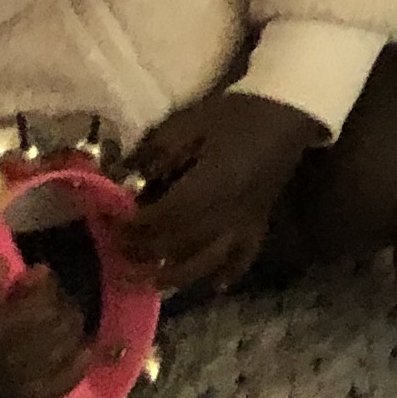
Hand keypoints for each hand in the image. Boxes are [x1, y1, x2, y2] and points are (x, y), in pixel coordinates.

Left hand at [129, 91, 323, 291]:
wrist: (287, 111)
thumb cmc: (236, 115)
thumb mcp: (189, 123)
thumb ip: (157, 153)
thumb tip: (129, 181)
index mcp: (208, 186)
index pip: (162, 217)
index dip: (132, 224)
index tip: (109, 223)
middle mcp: (225, 213)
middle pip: (177, 245)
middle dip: (143, 253)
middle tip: (117, 254)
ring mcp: (245, 222)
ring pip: (206, 262)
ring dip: (174, 276)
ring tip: (149, 282)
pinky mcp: (259, 223)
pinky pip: (244, 258)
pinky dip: (228, 275)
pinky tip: (214, 286)